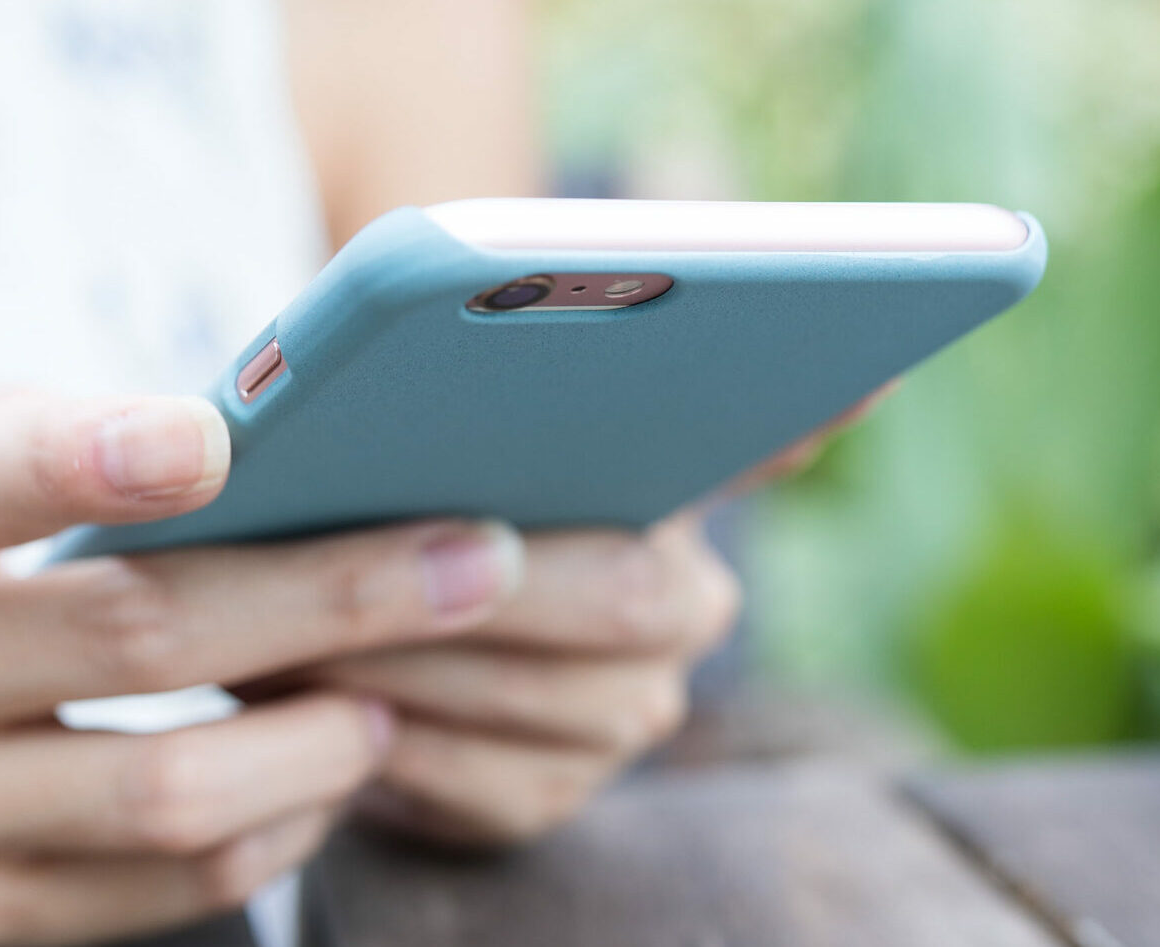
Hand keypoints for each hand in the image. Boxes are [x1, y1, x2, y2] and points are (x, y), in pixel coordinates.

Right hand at [0, 379, 525, 946]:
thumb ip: (25, 421)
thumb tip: (239, 427)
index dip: (88, 459)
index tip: (221, 439)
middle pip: (129, 636)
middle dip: (328, 594)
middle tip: (481, 555)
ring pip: (164, 790)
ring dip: (321, 735)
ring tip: (413, 680)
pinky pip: (166, 889)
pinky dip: (279, 827)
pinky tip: (338, 764)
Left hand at [276, 385, 895, 846]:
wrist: (299, 630)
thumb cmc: (363, 493)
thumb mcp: (402, 417)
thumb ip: (468, 364)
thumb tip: (488, 266)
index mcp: (670, 486)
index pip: (765, 437)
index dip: (810, 417)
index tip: (859, 370)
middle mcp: (681, 603)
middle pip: (628, 594)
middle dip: (493, 577)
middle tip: (386, 547)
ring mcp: (622, 710)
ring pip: (547, 697)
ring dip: (423, 662)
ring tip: (312, 622)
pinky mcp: (540, 795)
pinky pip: (485, 783)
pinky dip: (401, 741)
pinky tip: (332, 705)